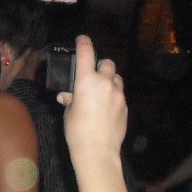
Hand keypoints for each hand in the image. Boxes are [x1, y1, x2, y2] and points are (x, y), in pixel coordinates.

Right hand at [60, 36, 125, 161]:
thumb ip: (70, 99)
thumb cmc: (77, 131)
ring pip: (117, 78)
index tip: (82, 39)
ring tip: (102, 91)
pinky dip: (114, 95)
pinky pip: (120, 94)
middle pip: (107, 63)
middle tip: (93, 74)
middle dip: (100, 65)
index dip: (83, 42)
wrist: (97, 151)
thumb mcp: (69, 112)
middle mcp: (105, 83)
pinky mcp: (125, 106)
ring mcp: (118, 94)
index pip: (86, 52)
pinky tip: (107, 107)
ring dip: (110, 80)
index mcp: (87, 81)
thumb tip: (66, 96)